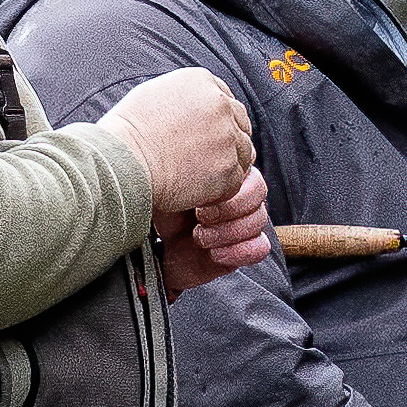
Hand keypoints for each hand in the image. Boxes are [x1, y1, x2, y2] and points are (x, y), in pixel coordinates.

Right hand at [107, 67, 257, 222]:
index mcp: (202, 80)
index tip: (202, 136)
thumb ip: (187, 97)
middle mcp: (220, 103)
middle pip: (241, 124)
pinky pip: (235, 180)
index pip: (226, 100)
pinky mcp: (229, 168)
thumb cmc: (128, 133)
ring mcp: (227, 136)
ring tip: (193, 173)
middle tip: (201, 158)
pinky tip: (193, 188)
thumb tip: (203, 107)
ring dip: (224, 165)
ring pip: (243, 153)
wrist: (122, 163)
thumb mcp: (155, 95)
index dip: (217, 122)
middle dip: (227, 141)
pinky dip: (219, 188)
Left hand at [157, 165, 270, 297]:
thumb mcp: (160, 179)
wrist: (147, 250)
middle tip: (199, 216)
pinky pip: (260, 247)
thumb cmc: (152, 208)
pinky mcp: (244, 248)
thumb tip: (191, 152)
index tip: (195, 194)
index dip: (226, 182)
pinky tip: (214, 254)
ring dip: (228, 232)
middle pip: (259, 190)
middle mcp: (235, 193)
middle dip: (228, 207)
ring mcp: (242, 221)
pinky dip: (238, 251)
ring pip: (260, 219)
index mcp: (219, 171)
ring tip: (199, 238)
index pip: (245, 165)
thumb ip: (181, 165)